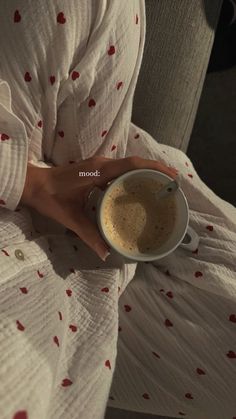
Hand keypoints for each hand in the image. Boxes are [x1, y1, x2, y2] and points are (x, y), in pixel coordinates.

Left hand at [20, 156, 177, 260]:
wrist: (34, 184)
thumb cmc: (50, 197)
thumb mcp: (70, 218)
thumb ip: (89, 235)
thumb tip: (105, 253)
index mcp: (98, 171)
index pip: (132, 165)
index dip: (154, 168)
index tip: (170, 176)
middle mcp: (102, 165)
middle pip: (135, 163)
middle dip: (156, 170)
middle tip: (173, 184)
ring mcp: (99, 166)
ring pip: (128, 165)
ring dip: (146, 171)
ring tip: (161, 185)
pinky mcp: (96, 170)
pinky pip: (120, 170)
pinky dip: (134, 176)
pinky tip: (139, 189)